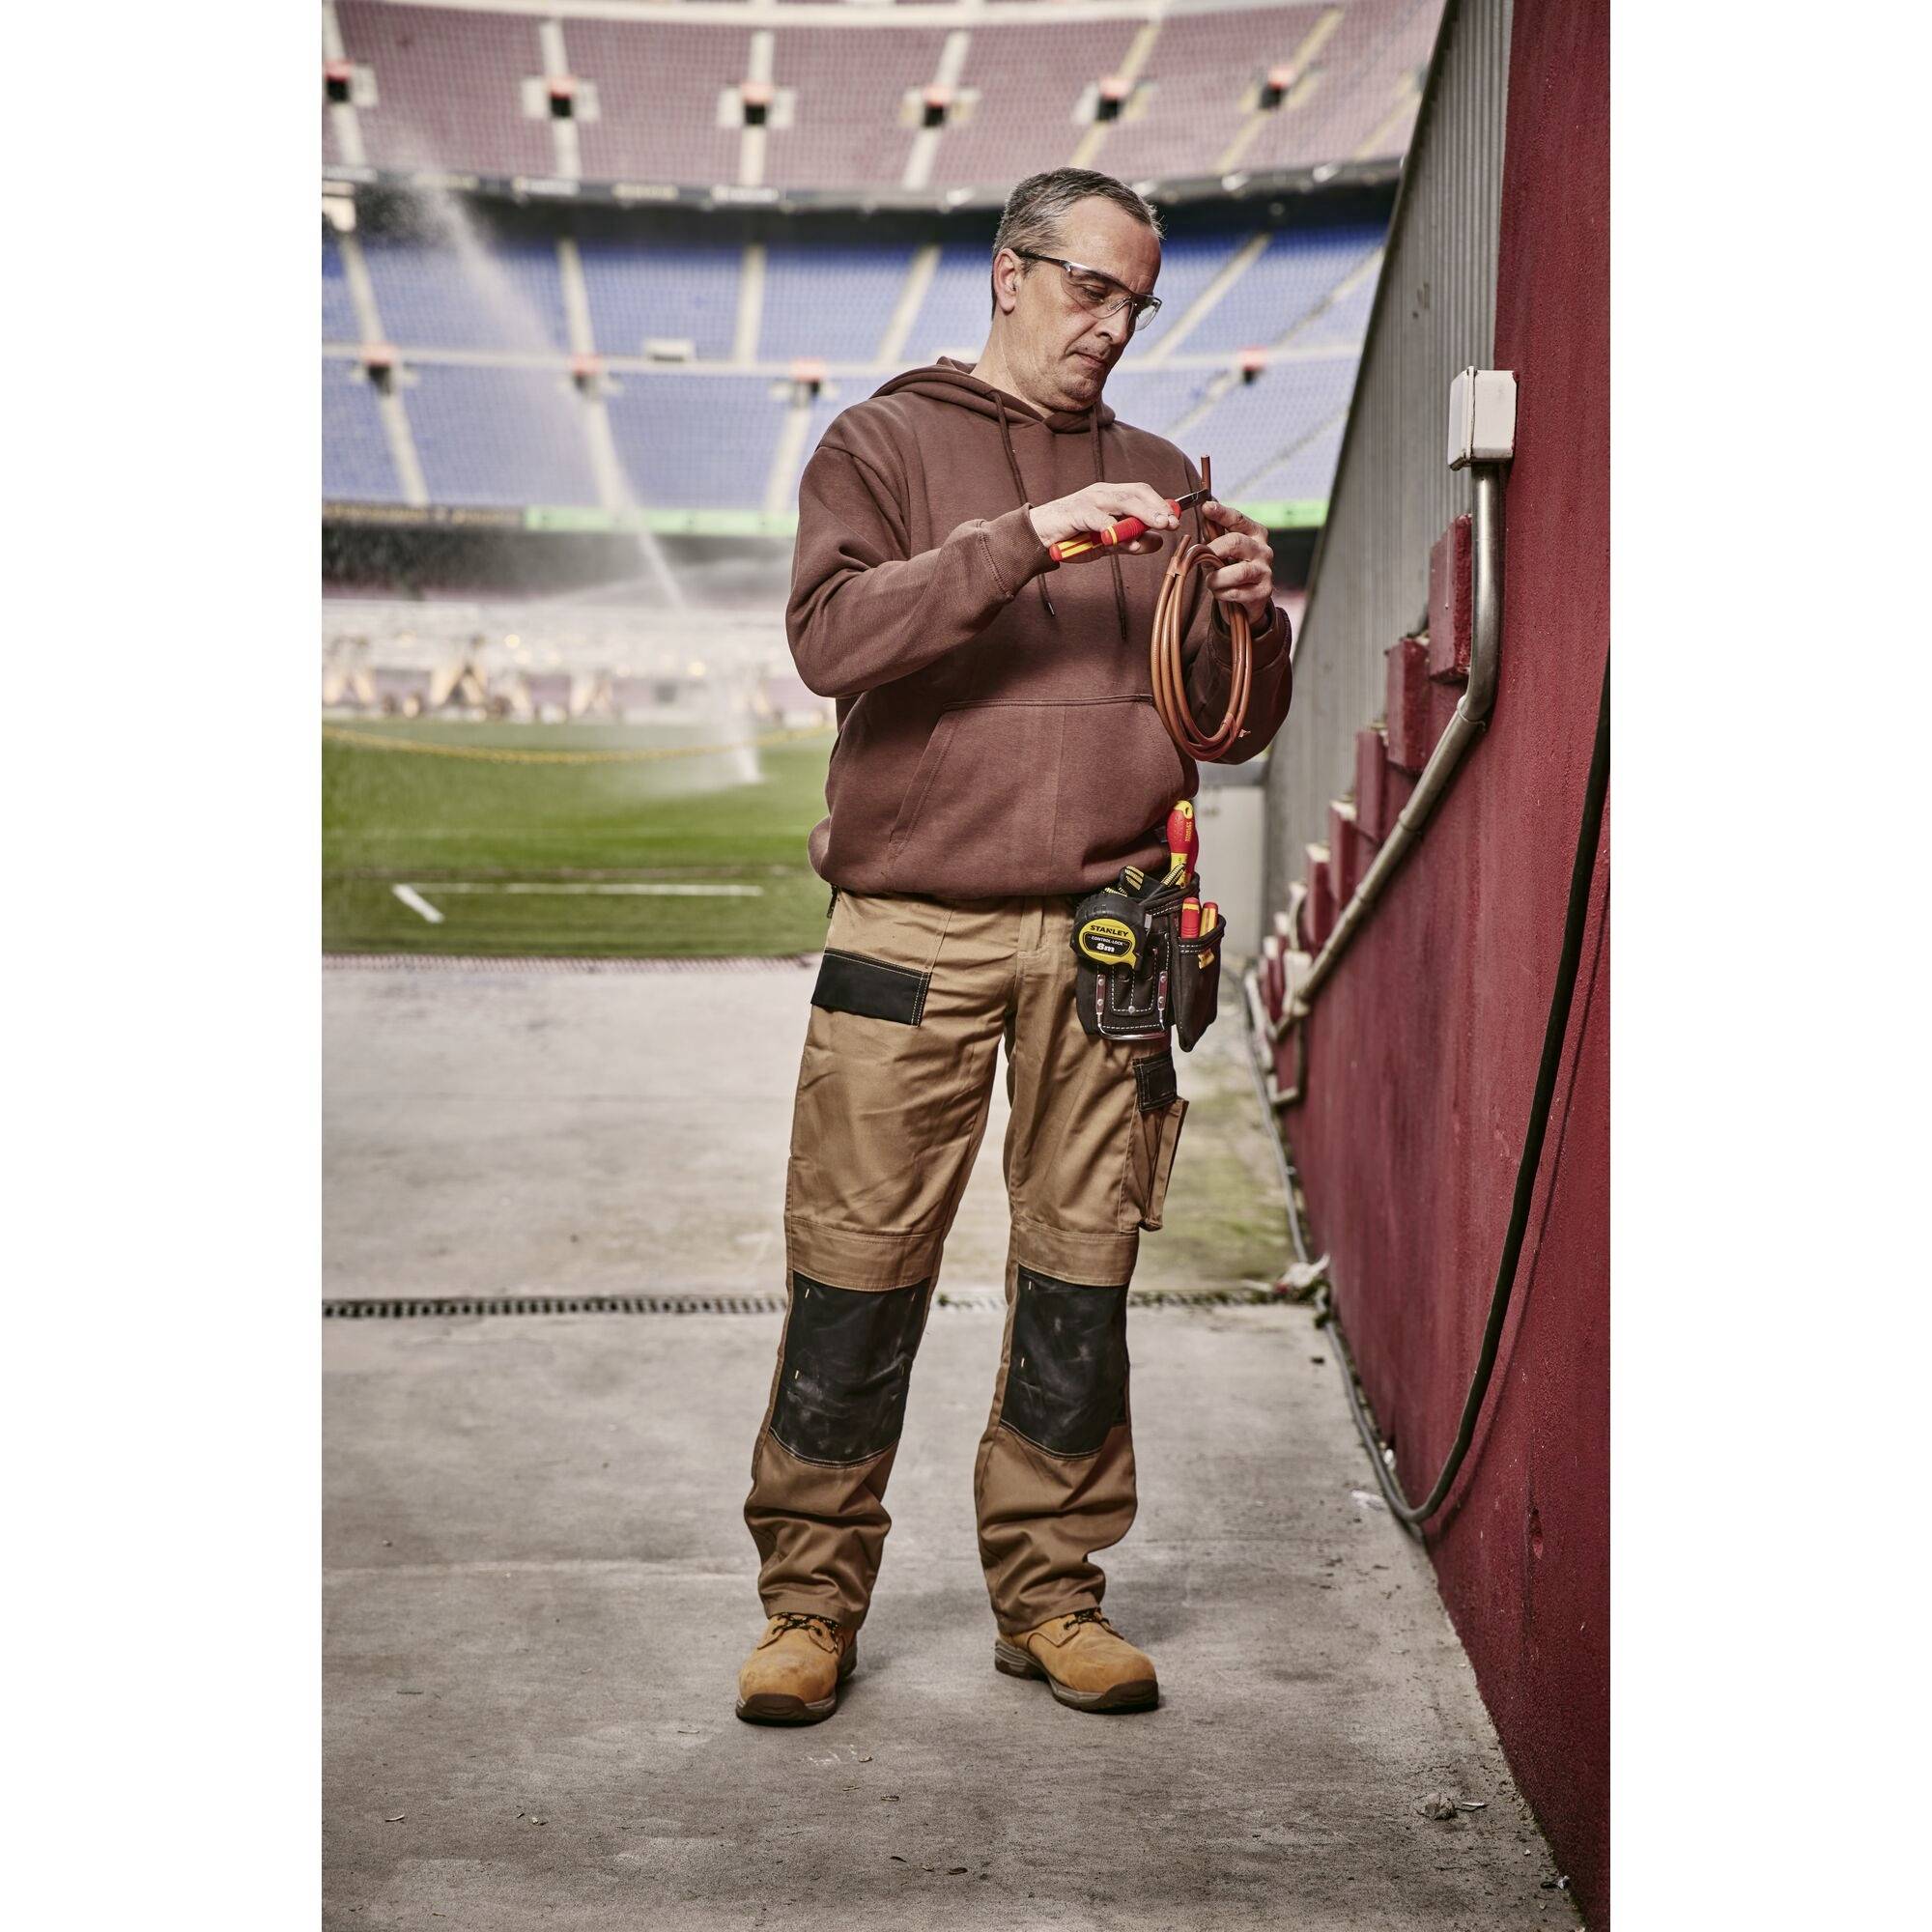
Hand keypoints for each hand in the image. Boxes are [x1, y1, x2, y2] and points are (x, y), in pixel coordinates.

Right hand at [1028, 482, 1179, 556]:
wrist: (1039, 536)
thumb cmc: (1073, 537)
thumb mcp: (1108, 542)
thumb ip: (1131, 541)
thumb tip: (1158, 541)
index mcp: (1112, 496)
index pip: (1142, 493)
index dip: (1161, 503)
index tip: (1176, 519)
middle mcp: (1103, 493)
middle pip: (1137, 492)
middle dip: (1158, 506)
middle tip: (1172, 522)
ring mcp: (1090, 500)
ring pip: (1123, 501)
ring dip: (1144, 513)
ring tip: (1159, 524)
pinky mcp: (1076, 512)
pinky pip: (1099, 518)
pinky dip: (1113, 527)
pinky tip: (1124, 538)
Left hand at [1196, 500, 1274, 624]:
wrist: (1251, 599)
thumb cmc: (1234, 569)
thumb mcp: (1225, 550)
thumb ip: (1215, 535)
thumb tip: (1203, 516)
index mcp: (1255, 533)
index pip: (1238, 519)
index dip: (1221, 513)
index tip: (1206, 507)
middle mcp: (1263, 550)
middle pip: (1236, 542)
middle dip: (1214, 550)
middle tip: (1201, 559)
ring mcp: (1265, 571)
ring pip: (1238, 571)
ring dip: (1217, 578)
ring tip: (1210, 581)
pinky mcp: (1263, 592)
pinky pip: (1237, 592)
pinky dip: (1223, 593)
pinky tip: (1220, 592)